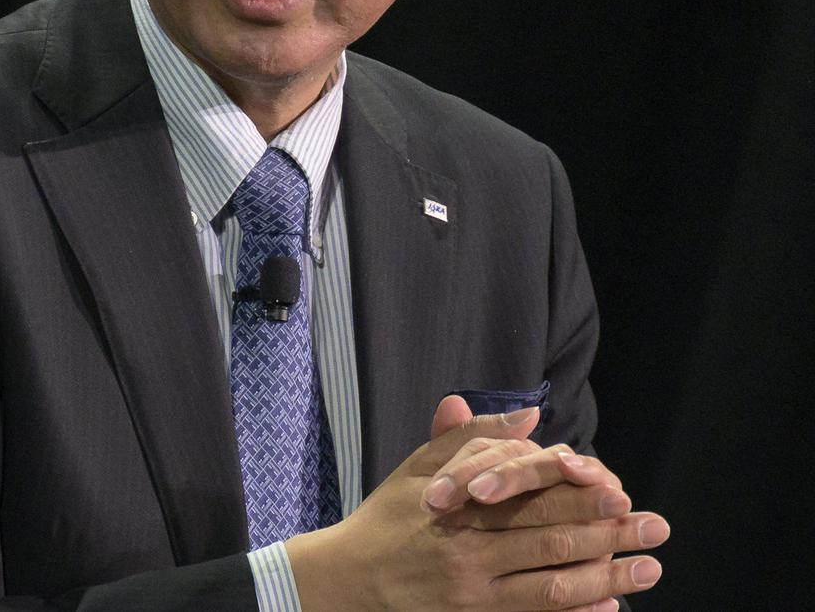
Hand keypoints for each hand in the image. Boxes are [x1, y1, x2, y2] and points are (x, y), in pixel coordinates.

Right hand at [285, 398, 667, 610]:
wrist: (349, 580)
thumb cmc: (389, 517)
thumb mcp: (421, 469)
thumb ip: (470, 438)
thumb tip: (527, 414)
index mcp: (462, 508)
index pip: (532, 497)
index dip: (580, 494)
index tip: (620, 489)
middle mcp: (473, 553)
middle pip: (553, 542)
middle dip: (610, 534)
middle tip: (656, 527)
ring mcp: (477, 596)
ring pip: (553, 587)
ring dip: (607, 578)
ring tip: (649, 568)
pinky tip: (610, 607)